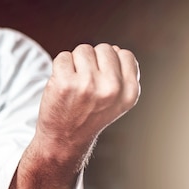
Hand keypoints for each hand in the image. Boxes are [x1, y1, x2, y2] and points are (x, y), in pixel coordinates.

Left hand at [36, 43, 139, 159]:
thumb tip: (115, 48)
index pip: (125, 55)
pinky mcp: (65, 83)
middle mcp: (112, 88)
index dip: (109, 63)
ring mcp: (88, 84)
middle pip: (104, 49)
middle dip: (92, 61)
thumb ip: (122, 75)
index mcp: (129, 92)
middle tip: (84, 84)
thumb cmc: (88, 116)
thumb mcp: (116, 101)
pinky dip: (59, 67)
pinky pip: (63, 56)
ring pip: (83, 50)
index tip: (100, 81)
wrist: (63, 140)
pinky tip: (61, 85)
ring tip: (74, 85)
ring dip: (75, 63)